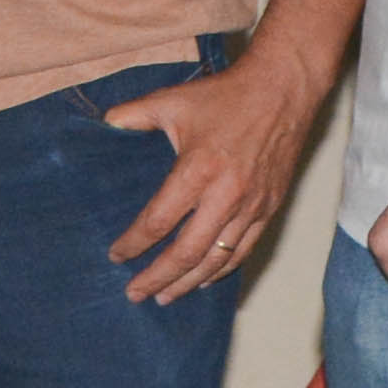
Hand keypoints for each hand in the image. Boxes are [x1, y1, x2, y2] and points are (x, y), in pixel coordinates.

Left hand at [105, 57, 322, 303]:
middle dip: (157, 277)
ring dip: (187, 282)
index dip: (135, 243)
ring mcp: (251, 206)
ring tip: (164, 296)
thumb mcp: (172, 100)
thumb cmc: (225, 96)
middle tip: (135, 294)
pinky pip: (243, 250)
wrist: (283, 90)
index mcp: (198, 169)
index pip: (159, 220)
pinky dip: (221, 270)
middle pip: (187, 252)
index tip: (117, 256)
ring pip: (216, 259)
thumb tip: (104, 124)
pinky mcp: (269, 208)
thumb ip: (133, 114)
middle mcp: (226, 195)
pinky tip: (203, 279)